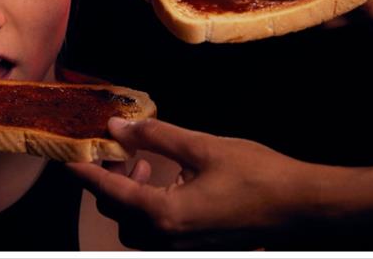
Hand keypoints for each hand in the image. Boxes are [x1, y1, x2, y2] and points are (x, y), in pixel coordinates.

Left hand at [67, 118, 311, 249]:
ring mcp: (183, 248)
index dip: (83, 170)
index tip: (66, 154)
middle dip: (108, 180)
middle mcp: (168, 239)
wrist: (305, 209)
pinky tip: (166, 180)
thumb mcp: (202, 147)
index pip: (106, 191)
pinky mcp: (196, 247)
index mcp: (165, 215)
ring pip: (134, 226)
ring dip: (128, 195)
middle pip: (115, 213)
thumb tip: (117, 125)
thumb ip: (156, 136)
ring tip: (145, 163)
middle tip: (120, 150)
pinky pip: (156, 231)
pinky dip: (148, 206)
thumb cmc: (258, 176)